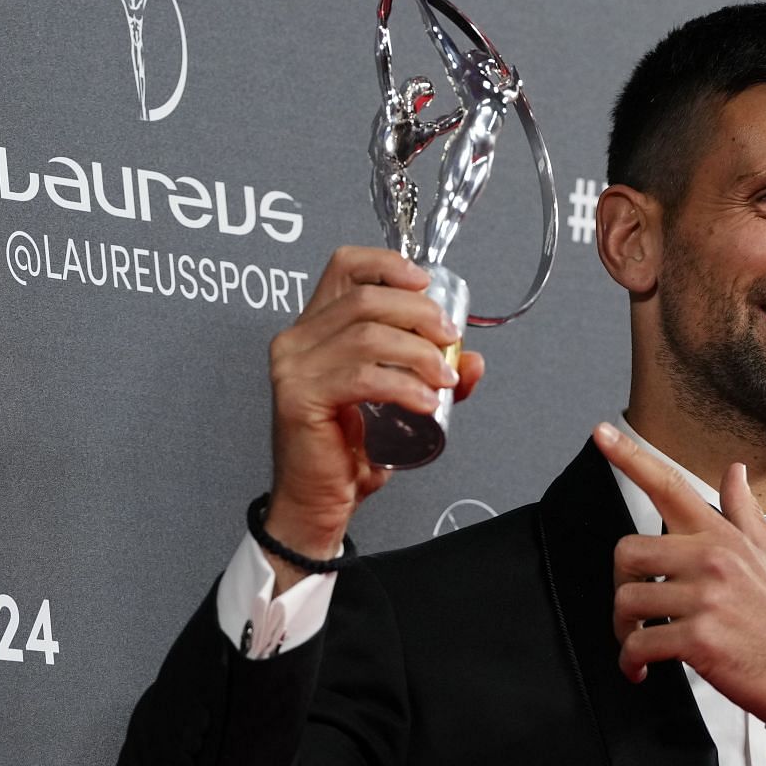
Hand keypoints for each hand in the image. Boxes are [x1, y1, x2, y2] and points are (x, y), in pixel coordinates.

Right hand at [263, 247, 484, 587]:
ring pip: (367, 334)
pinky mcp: (300, 395)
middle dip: (419, 314)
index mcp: (316, 328)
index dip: (388, 265)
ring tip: (442, 377)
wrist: (319, 501)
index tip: (425, 285)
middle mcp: (298, 339)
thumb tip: (471, 360)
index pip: (344, 267)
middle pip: (365, 298)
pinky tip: (424, 401)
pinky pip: (363, 376)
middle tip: (449, 340)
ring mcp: (294, 366)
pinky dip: (403, 385)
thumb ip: (432, 376)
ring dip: (418, 352)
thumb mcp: (400, 403)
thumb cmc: (349, 453)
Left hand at [594, 423, 765, 722]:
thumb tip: (735, 471)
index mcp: (722, 537)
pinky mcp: (699, 637)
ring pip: (627, 600)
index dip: (630, 457)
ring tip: (639, 644)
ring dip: (624, 630)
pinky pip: (640, 644)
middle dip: (621, 585)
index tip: (601, 434)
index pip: (670, 486)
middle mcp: (711, 559)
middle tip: (634, 611)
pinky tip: (642, 669)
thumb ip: (744, 512)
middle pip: (627, 551)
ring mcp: (705, 598)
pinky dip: (631, 662)